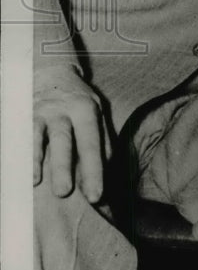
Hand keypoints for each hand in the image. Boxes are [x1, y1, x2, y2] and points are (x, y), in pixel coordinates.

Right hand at [33, 65, 108, 202]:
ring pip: (38, 136)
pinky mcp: (23, 114)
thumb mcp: (97, 113)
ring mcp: (41, 111)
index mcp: (86, 111)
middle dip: (64, 167)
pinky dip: (20, 150)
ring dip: (36, 159)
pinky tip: (19, 168)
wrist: (53, 72)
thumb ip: (103, 140)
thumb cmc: (79, 101)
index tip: (96, 197)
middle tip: (64, 193)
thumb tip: (106, 170)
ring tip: (35, 182)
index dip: (94, 171)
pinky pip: (20, 133)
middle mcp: (63, 110)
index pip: (91, 145)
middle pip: (64, 140)